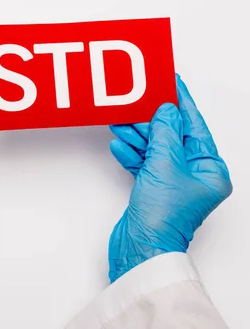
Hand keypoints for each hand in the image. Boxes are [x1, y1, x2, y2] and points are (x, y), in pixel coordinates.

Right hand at [107, 75, 232, 281]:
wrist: (141, 246)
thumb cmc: (162, 217)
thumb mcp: (165, 165)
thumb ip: (165, 134)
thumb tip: (167, 110)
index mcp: (210, 170)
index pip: (195, 126)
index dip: (181, 103)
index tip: (171, 82)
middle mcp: (194, 175)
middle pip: (172, 135)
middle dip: (151, 119)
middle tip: (138, 99)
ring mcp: (173, 182)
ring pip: (155, 148)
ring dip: (137, 135)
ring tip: (121, 120)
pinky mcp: (153, 189)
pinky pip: (143, 162)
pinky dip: (131, 153)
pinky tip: (119, 144)